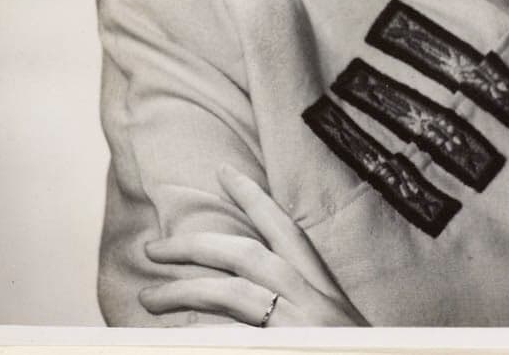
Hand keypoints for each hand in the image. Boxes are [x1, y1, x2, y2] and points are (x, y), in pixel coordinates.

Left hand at [140, 162, 368, 325]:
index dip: (254, 198)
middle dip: (197, 244)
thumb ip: (297, 312)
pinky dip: (202, 330)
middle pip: (248, 254)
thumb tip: (251, 303)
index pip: (287, 231)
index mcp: (327, 293)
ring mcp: (304, 327)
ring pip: (233, 291)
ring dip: (185, 289)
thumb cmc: (360, 354)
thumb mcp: (332, 334)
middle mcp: (316, 303)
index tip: (225, 172)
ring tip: (148, 297)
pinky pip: (235, 335)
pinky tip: (174, 336)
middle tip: (154, 246)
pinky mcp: (293, 346)